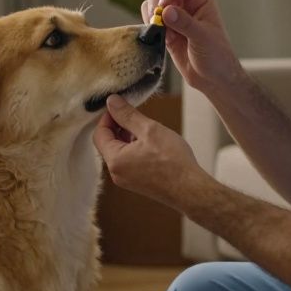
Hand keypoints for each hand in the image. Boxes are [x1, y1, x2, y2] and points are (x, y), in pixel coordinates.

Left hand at [93, 94, 207, 208]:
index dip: (107, 117)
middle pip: (108, 144)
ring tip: (145, 128)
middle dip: (118, 126)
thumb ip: (127, 115)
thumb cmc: (173, 160)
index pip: (99, 134)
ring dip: (127, 137)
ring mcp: (126, 181)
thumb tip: (111, 101)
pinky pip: (128, 162)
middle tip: (134, 114)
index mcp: (115, 161)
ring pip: (119, 152)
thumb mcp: (149, 130)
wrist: (191, 189)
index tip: (120, 106)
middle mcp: (116, 173)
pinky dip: (134, 149)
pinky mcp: (137, 184)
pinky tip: (151, 143)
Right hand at [142, 0, 241, 94]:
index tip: (162, 6)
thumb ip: (185, 23)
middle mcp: (186, 4)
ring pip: (153, 5)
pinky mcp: (166, 31)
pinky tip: (160, 38)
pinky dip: (150, 27)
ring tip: (158, 30)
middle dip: (155, 3)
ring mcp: (175, 17)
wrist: (213, 78)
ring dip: (151, 15)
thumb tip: (166, 11)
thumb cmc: (217, 56)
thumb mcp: (203, 38)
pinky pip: (151, 21)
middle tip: (156, 20)